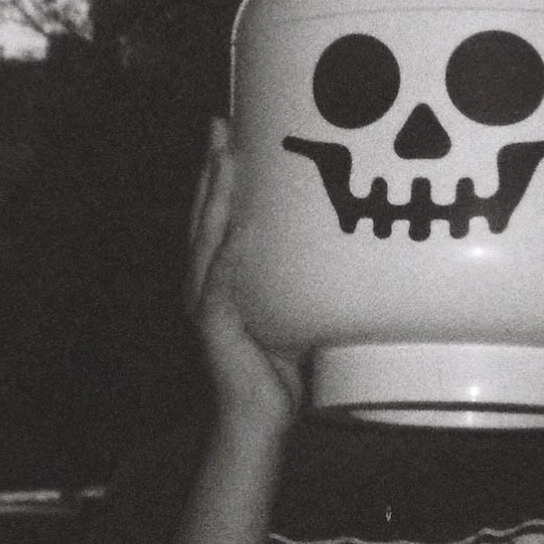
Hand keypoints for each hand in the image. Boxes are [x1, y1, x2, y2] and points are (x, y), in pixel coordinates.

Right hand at [186, 120, 304, 435]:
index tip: (228, 134)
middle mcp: (204, 283)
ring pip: (207, 238)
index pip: (216, 216)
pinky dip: (227, 254)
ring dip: (215, 198)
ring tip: (224, 160)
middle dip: (211, 169)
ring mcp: (205, 303)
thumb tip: (339, 245)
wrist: (258, 419)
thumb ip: (300, 277)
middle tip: (220, 124)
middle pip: (204, 215)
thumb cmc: (279, 369)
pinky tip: (236, 228)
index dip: (219, 175)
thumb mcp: (293, 309)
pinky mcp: (213, 325)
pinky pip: (220, 283)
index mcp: (219, 277)